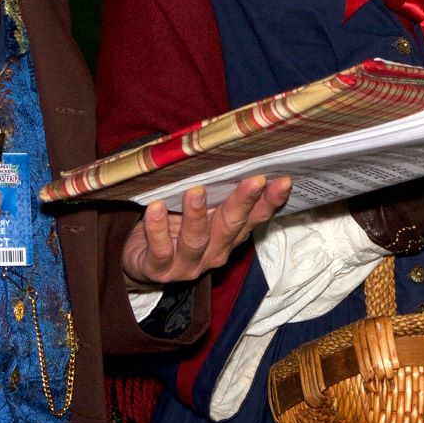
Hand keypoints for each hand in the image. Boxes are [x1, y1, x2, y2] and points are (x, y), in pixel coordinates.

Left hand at [121, 175, 291, 289]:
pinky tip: (155, 208)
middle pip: (231, 226)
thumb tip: (230, 153)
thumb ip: (215, 193)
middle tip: (254, 180)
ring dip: (197, 216)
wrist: (140, 261)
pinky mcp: (160, 270)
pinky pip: (160, 250)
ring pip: (196, 241)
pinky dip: (157, 229)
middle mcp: (214, 251)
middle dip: (244, 202)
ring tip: (195, 192)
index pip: (254, 217)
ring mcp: (188, 264)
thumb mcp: (199, 210)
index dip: (270, 201)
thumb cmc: (174, 227)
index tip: (283, 180)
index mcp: (228, 235)